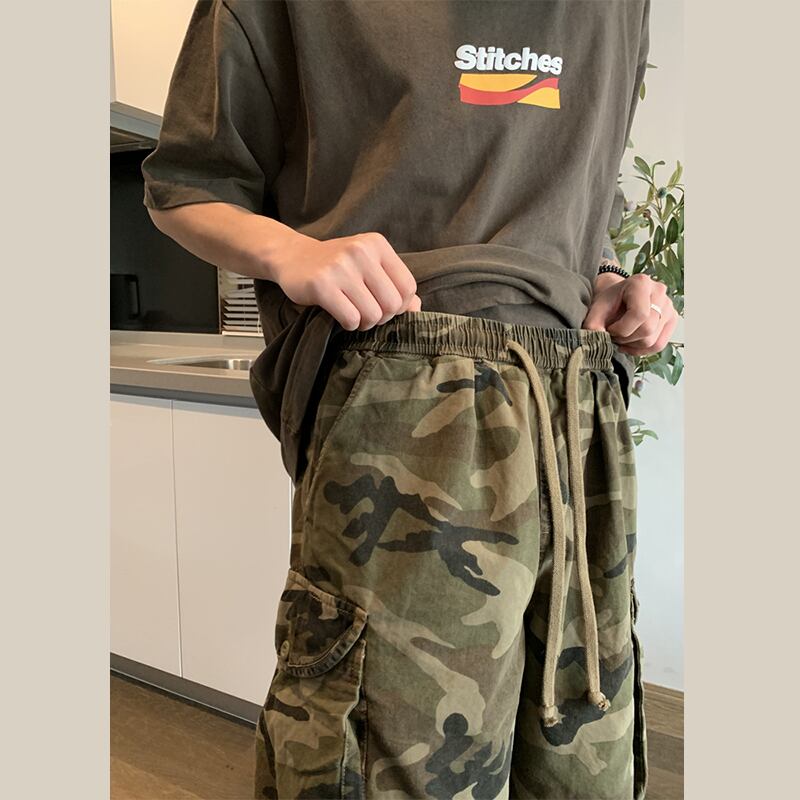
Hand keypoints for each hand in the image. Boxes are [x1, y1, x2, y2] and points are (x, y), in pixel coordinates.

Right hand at [269, 229, 421, 330]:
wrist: (292, 256)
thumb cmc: (336, 265)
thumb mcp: (368, 265)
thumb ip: (394, 284)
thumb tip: (417, 308)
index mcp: (377, 244)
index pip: (408, 287)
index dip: (401, 306)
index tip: (384, 306)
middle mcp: (360, 251)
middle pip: (393, 304)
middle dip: (382, 317)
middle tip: (367, 314)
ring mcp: (340, 267)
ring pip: (373, 314)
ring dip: (365, 323)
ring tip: (354, 316)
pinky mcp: (321, 284)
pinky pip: (350, 318)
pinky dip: (349, 325)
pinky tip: (341, 316)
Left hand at [582, 273, 677, 355]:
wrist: (617, 296)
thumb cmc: (608, 301)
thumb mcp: (596, 309)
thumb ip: (593, 324)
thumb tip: (598, 341)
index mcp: (641, 283)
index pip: (639, 315)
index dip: (621, 329)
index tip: (609, 329)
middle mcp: (660, 292)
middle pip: (647, 330)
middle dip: (625, 338)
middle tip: (613, 334)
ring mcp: (669, 306)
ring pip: (652, 341)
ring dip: (632, 345)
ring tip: (621, 337)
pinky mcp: (672, 319)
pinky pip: (659, 345)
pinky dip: (642, 350)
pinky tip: (630, 344)